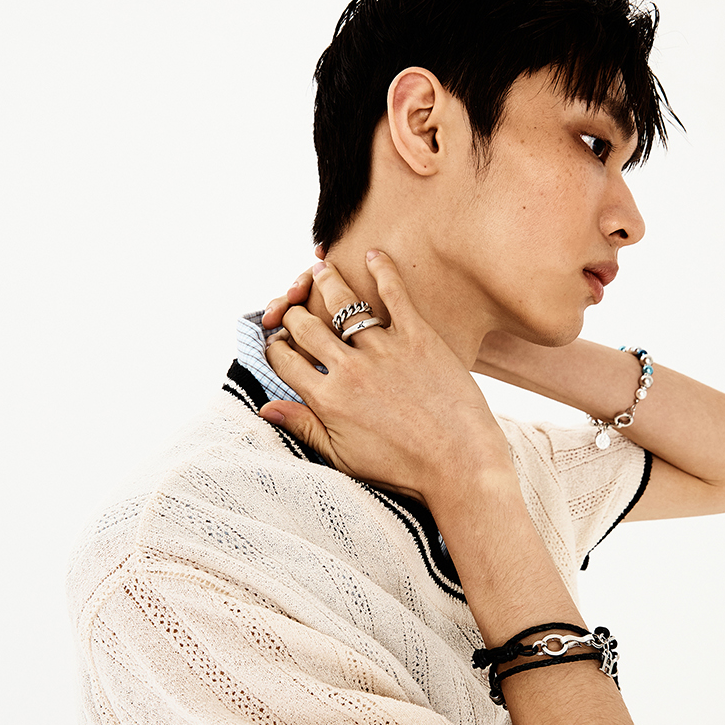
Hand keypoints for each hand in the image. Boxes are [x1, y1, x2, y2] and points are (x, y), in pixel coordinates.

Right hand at [261, 243, 516, 554]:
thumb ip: (303, 427)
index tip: (274, 340)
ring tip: (320, 268)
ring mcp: (383, 349)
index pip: (285, 361)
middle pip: (306, 327)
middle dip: (292, 313)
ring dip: (327, 282)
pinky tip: (373, 254)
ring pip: (343, 304)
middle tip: (292, 305)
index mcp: (328, 399)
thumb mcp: (343, 457)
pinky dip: (383, 270)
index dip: (273, 347)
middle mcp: (350, 368)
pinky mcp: (418, 337)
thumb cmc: (402, 470)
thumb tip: (265, 408)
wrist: (460, 466)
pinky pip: (395, 294)